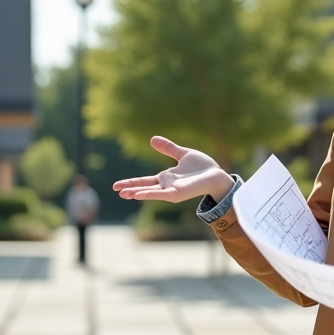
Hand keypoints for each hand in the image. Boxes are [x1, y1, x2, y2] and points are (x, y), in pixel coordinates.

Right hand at [113, 136, 233, 202]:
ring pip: (151, 193)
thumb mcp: (182, 154)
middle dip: (130, 189)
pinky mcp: (178, 194)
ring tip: (124, 194)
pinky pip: (162, 195)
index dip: (132, 182)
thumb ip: (168, 148)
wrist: (217, 175)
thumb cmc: (202, 167)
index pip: (145, 181)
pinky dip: (151, 195)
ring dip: (138, 193)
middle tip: (116, 190)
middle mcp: (167, 186)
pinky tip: (140, 195)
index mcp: (166, 178)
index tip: (118, 186)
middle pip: (145, 188)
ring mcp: (172, 191)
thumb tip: (152, 139)